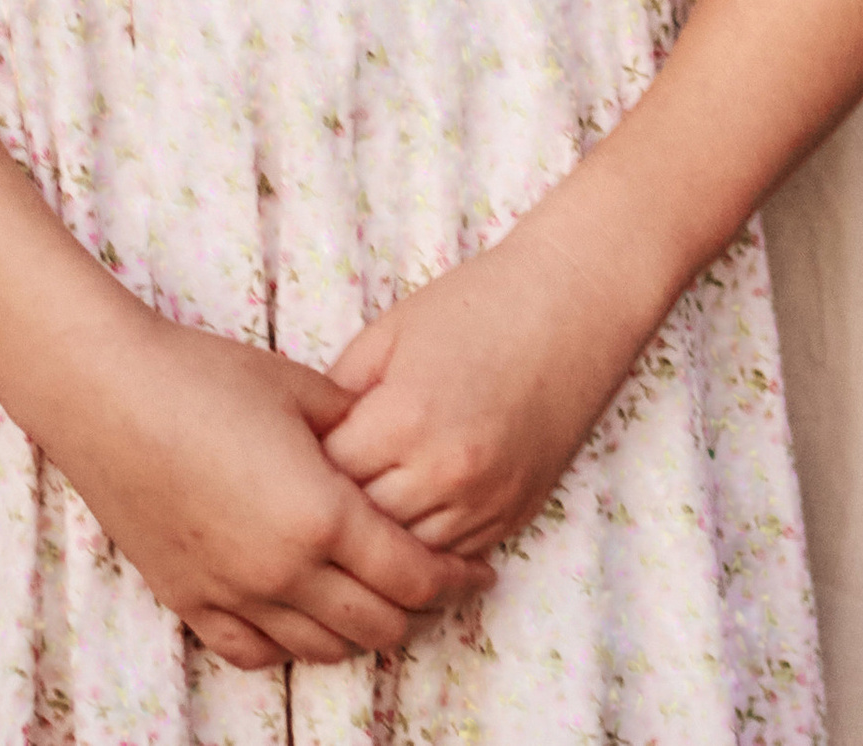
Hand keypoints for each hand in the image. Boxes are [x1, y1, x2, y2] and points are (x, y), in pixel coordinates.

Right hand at [50, 311, 493, 669]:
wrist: (107, 392)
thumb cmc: (203, 375)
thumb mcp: (299, 386)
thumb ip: (356, 426)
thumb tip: (390, 443)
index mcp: (323, 515)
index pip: (413, 575)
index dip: (454, 577)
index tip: (476, 568)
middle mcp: (285, 571)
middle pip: (379, 624)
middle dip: (416, 606)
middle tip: (430, 579)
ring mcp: (235, 594)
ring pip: (323, 648)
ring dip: (359, 628)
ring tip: (371, 594)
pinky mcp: (191, 601)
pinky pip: (256, 653)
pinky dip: (291, 642)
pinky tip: (302, 609)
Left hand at [322, 220, 650, 560]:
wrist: (567, 309)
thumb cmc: (472, 308)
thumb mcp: (389, 332)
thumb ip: (340, 391)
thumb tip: (305, 441)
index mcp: (403, 417)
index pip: (328, 476)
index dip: (305, 466)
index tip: (295, 456)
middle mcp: (444, 471)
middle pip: (363, 523)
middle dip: (337, 506)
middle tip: (318, 488)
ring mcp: (484, 501)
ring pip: (406, 553)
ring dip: (381, 535)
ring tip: (359, 509)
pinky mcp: (513, 516)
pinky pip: (451, 556)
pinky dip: (424, 544)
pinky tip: (408, 518)